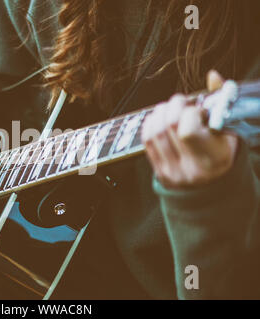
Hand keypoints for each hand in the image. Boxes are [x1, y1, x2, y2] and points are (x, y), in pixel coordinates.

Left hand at [141, 70, 238, 187]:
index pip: (187, 131)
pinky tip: (159, 118)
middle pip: (168, 127)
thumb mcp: (228, 129)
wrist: (212, 184)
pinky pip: (147, 142)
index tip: (198, 110)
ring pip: (155, 132)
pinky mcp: (160, 173)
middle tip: (181, 102)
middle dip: (173, 106)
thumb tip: (212, 76)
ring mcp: (173, 173)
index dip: (189, 113)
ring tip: (170, 108)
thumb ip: (220, 103)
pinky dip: (150, 124)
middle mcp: (192, 169)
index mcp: (214, 159)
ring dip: (160, 112)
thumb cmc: (222, 150)